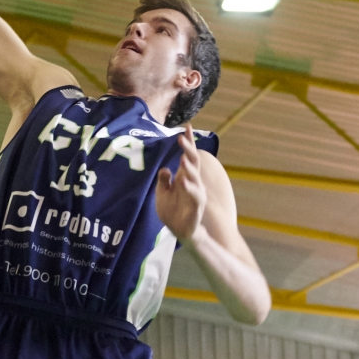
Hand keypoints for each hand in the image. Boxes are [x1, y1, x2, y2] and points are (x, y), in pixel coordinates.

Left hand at [155, 126, 206, 243]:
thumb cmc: (172, 212)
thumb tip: (165, 168)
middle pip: (192, 162)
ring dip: (189, 167)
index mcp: (185, 177)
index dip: (188, 142)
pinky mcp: (196, 206)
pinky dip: (189, 187)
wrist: (180, 232)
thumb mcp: (162, 194)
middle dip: (188, 149)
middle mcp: (192, 182)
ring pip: (194, 177)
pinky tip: (182, 180)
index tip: (186, 126)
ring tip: (183, 157)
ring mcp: (196, 193)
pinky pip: (195, 195)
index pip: (188, 156)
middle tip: (181, 137)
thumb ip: (163, 181)